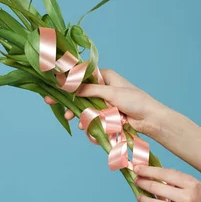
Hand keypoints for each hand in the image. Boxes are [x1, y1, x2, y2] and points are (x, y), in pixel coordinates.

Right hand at [44, 69, 171, 136]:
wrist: (150, 120)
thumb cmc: (136, 101)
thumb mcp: (112, 93)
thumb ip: (91, 90)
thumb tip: (71, 86)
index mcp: (105, 77)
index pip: (82, 75)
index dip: (68, 80)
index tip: (54, 84)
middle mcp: (103, 88)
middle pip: (79, 92)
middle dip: (67, 99)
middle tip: (49, 101)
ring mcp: (103, 102)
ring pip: (83, 106)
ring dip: (77, 112)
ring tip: (71, 118)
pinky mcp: (106, 115)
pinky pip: (91, 117)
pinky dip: (87, 121)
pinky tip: (84, 126)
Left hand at [134, 165, 200, 201]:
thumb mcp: (194, 184)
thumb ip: (175, 179)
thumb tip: (151, 173)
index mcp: (191, 184)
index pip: (164, 173)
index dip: (148, 171)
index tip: (137, 169)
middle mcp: (188, 197)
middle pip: (157, 187)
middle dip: (142, 183)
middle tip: (136, 181)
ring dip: (143, 199)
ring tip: (140, 196)